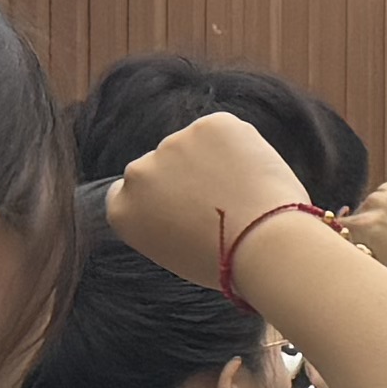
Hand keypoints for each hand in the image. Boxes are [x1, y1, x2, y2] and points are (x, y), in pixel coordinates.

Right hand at [100, 111, 315, 300]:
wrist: (263, 244)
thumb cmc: (228, 262)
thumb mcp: (176, 253)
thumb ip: (163, 222)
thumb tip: (182, 206)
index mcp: (123, 210)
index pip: (129, 190)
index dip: (159, 193)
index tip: (181, 201)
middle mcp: (138, 174)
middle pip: (161, 163)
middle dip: (185, 173)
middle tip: (221, 198)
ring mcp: (172, 144)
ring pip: (195, 145)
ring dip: (214, 159)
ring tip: (243, 192)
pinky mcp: (208, 125)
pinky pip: (224, 131)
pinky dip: (240, 145)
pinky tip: (254, 174)